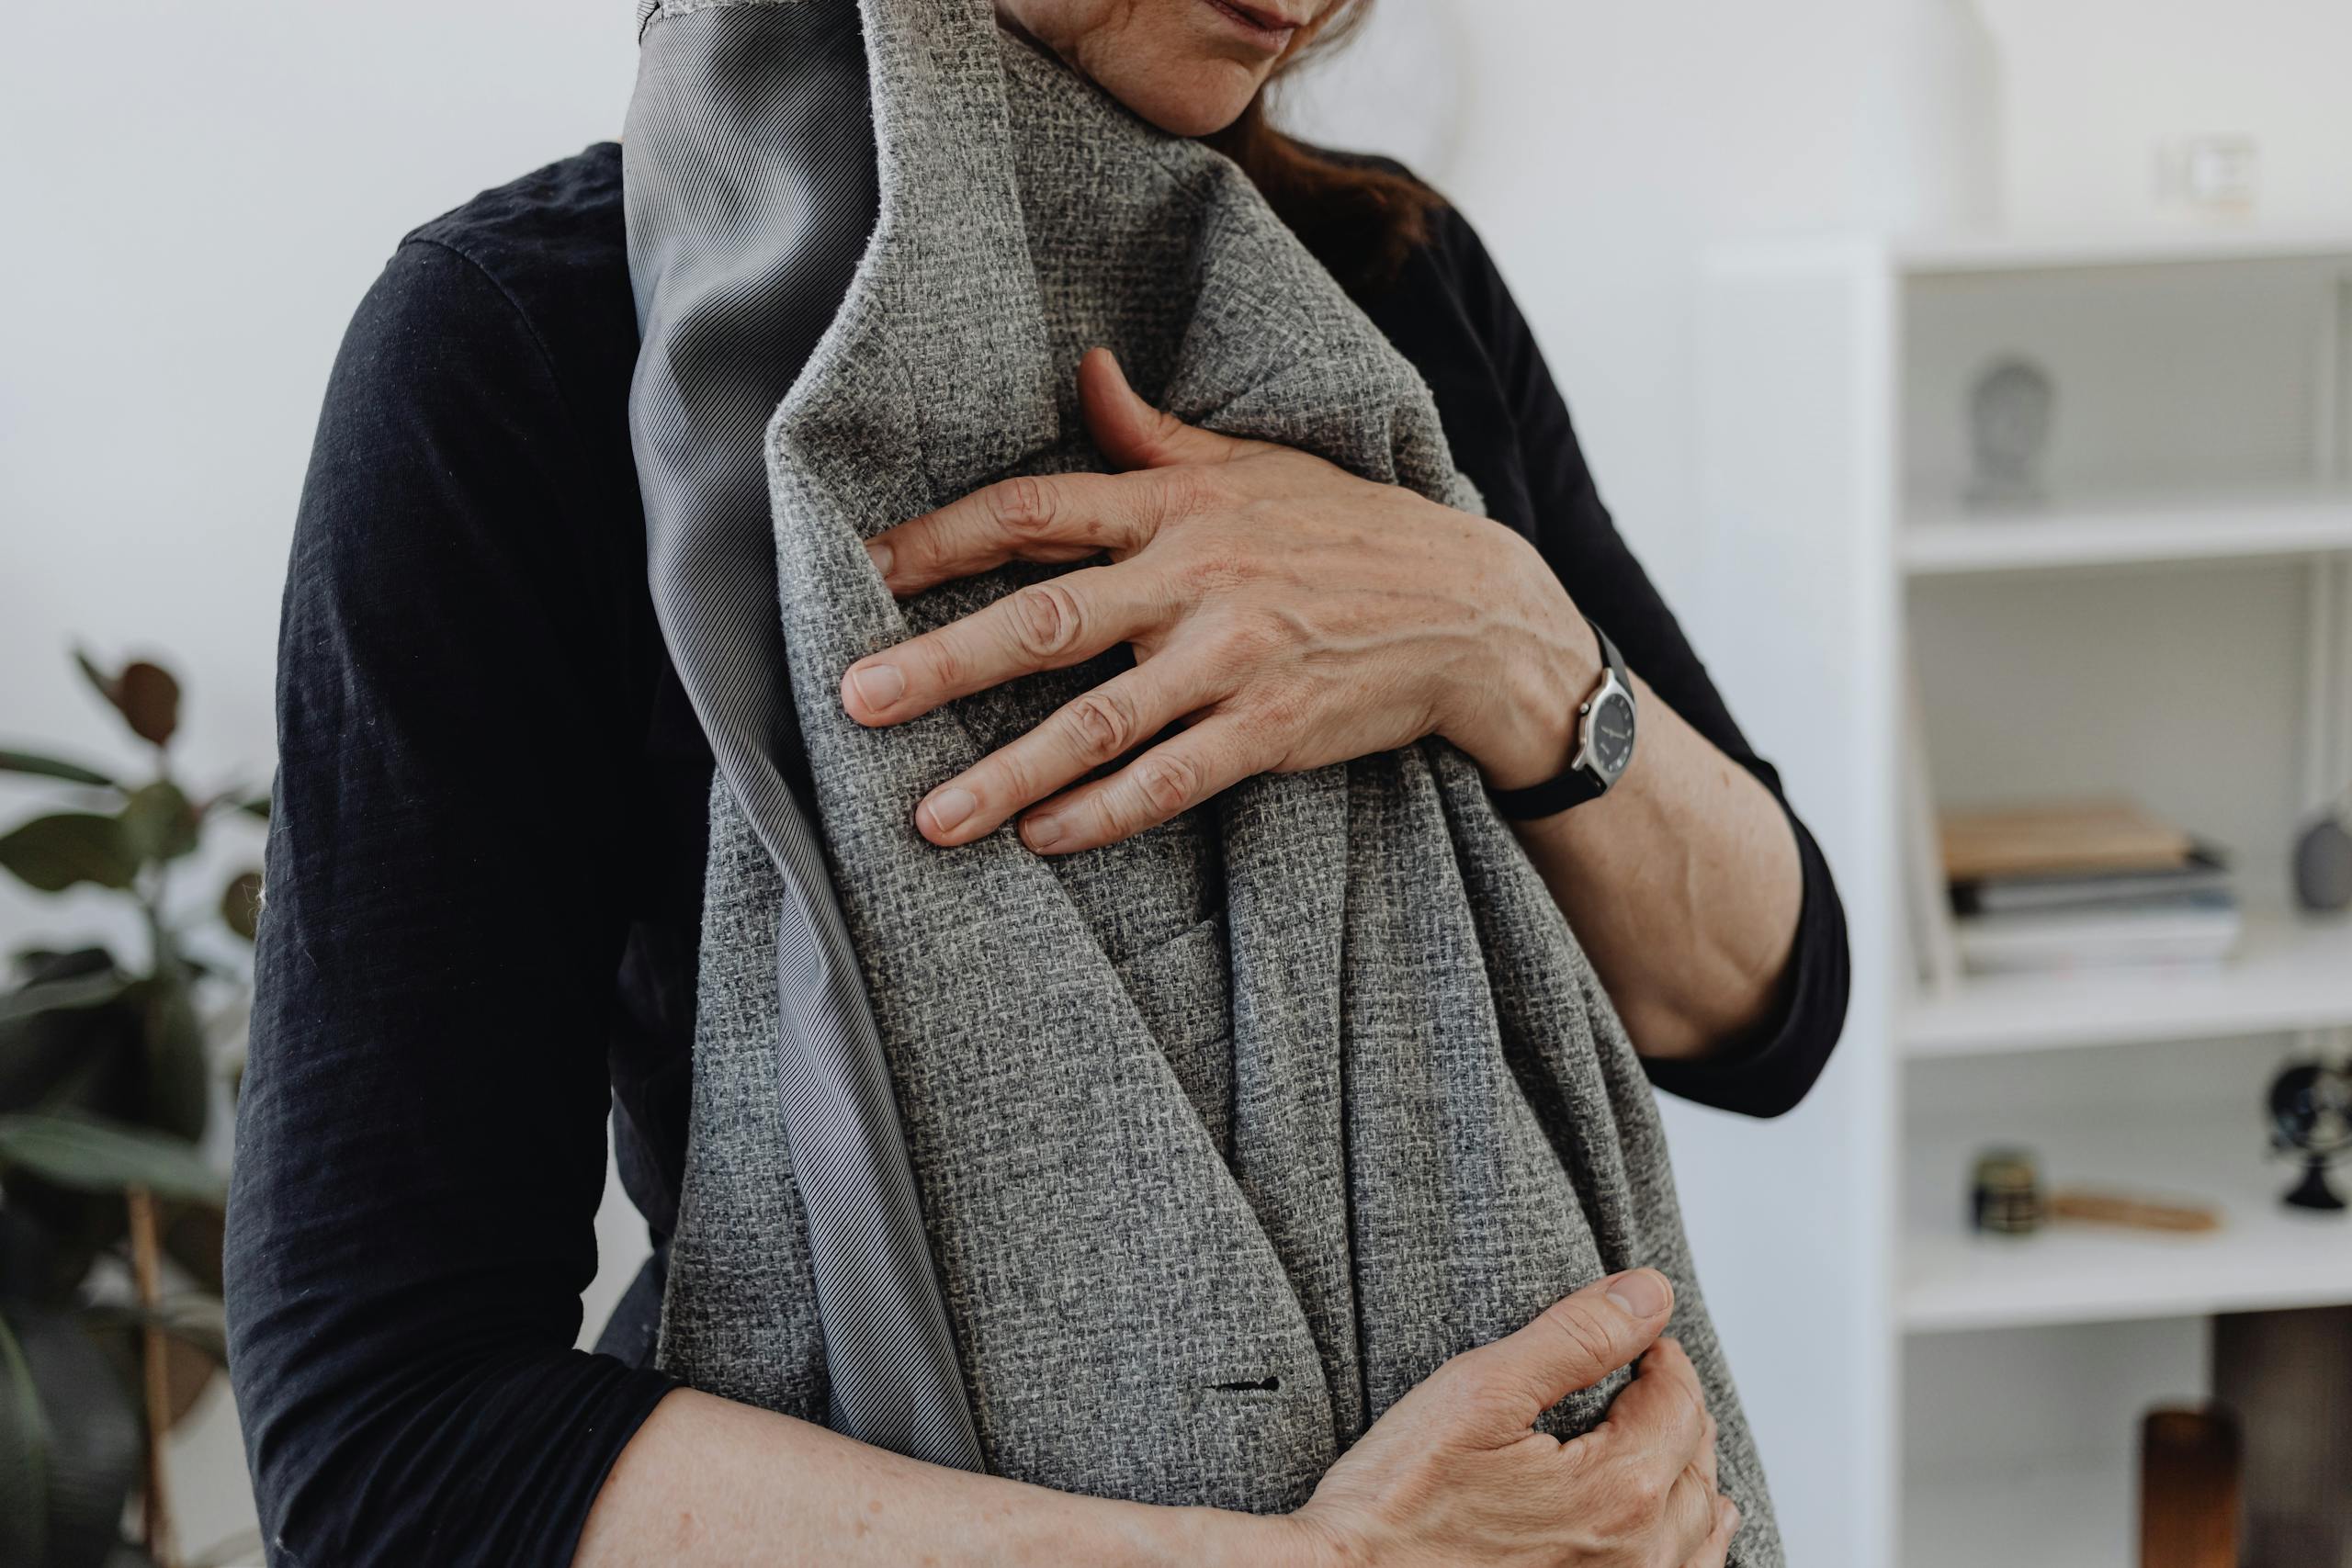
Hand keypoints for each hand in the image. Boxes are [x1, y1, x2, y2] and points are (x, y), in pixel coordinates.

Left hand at [840, 348, 1597, 853]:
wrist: (1470, 609)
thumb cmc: (1349, 530)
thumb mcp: (1254, 463)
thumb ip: (1155, 436)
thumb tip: (1086, 371)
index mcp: (1176, 506)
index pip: (1035, 511)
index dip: (941, 538)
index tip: (862, 568)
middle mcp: (1193, 578)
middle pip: (1043, 620)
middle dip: (941, 663)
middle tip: (852, 700)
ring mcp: (1231, 658)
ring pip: (1096, 722)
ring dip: (1006, 774)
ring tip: (929, 819)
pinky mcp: (1271, 727)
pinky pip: (1172, 778)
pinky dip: (1105, 813)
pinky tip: (1044, 839)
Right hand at [1277, 1269, 1737, 1567]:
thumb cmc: (1397, 1507)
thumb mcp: (1481, 1393)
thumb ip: (1576, 1338)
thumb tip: (1649, 1294)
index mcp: (1618, 1490)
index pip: (1679, 1404)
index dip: (1662, 1357)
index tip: (1642, 1336)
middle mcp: (1636, 1556)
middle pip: (1695, 1468)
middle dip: (1681, 1411)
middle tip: (1656, 1376)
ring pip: (1699, 1536)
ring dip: (1695, 1480)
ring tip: (1683, 1446)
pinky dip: (1688, 1547)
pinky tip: (1675, 1535)